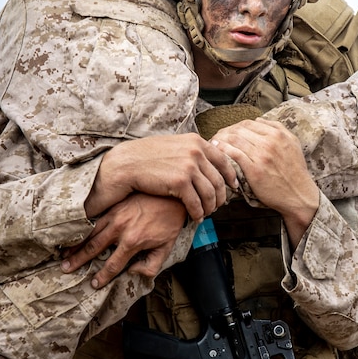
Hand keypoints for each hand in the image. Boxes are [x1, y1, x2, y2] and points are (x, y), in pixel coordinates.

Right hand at [62, 194, 187, 287]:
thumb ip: (151, 264)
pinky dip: (83, 228)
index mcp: (133, 242)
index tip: (93, 284)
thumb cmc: (170, 221)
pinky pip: (95, 219)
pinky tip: (74, 233)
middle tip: (65, 269)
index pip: (113, 264)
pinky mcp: (114, 205)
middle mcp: (120, 229)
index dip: (102, 276)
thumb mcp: (167, 246)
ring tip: (63, 253)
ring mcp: (115, 215)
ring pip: (90, 232)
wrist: (172, 194)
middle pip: (94, 248)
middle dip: (78, 260)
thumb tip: (133, 272)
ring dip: (76, 244)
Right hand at [86, 133, 237, 220]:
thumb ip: (190, 151)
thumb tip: (206, 161)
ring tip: (204, 213)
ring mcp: (189, 166)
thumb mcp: (173, 146)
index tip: (232, 188)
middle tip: (216, 207)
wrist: (124, 164)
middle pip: (219, 181)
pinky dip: (198, 213)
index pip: (224, 161)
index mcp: (196, 141)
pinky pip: (197, 203)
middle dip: (220, 197)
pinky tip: (195, 217)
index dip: (230, 177)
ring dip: (209, 208)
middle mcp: (196, 151)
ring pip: (211, 194)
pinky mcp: (180, 182)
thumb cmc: (145, 157)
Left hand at [210, 120, 319, 245]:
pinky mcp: (254, 170)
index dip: (235, 126)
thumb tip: (259, 120)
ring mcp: (261, 156)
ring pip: (234, 140)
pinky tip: (217, 150)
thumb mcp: (293, 144)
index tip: (228, 131)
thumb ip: (278, 128)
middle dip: (225, 131)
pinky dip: (223, 149)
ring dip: (221, 139)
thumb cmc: (295, 172)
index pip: (249, 123)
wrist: (298, 195)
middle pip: (239, 129)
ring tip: (213, 143)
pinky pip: (234, 154)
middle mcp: (270, 142)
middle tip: (216, 136)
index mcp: (278, 134)